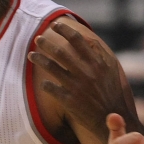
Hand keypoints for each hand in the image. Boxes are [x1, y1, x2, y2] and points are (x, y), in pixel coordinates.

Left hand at [28, 20, 142, 142]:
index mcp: (97, 63)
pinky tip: (42, 82)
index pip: (77, 40)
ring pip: (51, 68)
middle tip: (38, 38)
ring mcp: (76, 87)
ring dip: (39, 59)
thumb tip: (87, 38)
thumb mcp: (112, 69)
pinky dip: (44, 84)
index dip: (64, 30)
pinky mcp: (69, 101)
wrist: (112, 117)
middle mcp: (86, 73)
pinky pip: (50, 88)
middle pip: (60, 52)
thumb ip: (100, 52)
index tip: (54, 25)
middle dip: (46, 43)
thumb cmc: (111, 91)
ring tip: (31, 55)